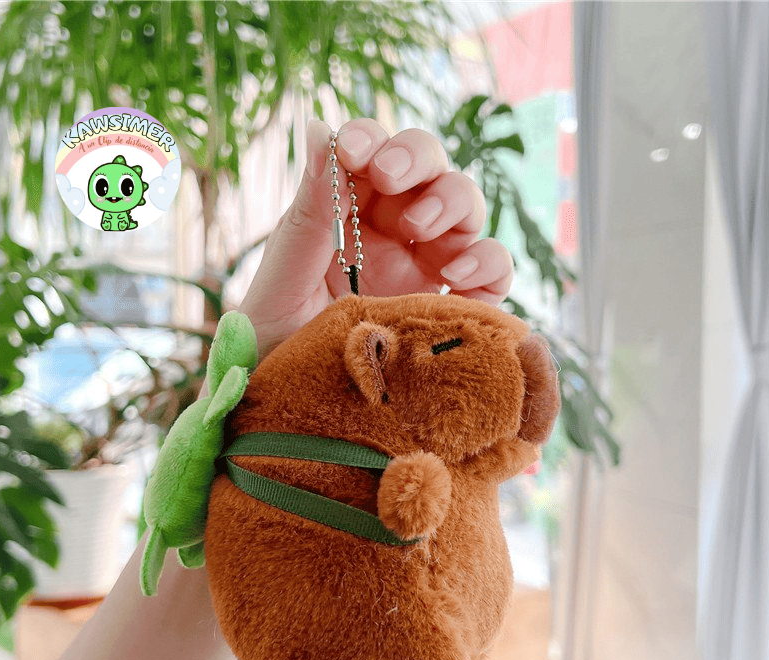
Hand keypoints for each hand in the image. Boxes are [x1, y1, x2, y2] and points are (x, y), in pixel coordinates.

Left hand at [241, 118, 513, 356]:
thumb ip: (308, 214)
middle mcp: (391, 237)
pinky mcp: (456, 309)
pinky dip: (489, 261)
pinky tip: (459, 276)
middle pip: (428, 168)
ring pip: (466, 208)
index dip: (369, 139)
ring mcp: (428, 271)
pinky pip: (494, 272)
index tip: (353, 152)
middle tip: (391, 176)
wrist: (295, 423)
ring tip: (420, 231)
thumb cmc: (274, 352)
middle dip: (416, 157)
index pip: (370, 157)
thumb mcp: (283, 282)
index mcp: (344, 219)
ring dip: (451, 202)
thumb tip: (317, 127)